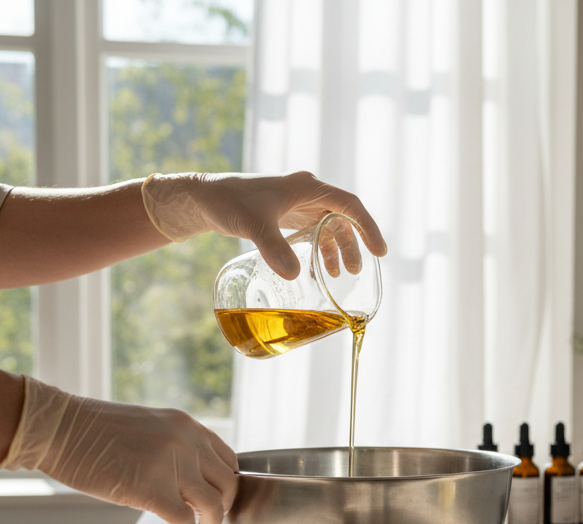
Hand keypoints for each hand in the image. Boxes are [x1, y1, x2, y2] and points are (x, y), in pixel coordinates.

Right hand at [0, 377, 237, 523]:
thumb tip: (191, 481)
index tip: (219, 497)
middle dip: (223, 507)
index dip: (226, 484)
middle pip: (228, 484)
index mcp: (187, 425)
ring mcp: (171, 466)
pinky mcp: (152, 490)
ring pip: (214, 506)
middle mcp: (186, 443)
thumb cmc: (94, 430)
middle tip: (210, 519)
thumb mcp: (150, 427)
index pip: (228, 459)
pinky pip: (185, 520)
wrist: (59, 428)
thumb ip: (176, 447)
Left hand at [141, 171, 386, 279]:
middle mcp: (306, 194)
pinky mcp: (285, 216)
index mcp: (307, 187)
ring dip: (336, 249)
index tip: (379, 251)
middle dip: (353, 245)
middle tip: (357, 271)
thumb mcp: (253, 225)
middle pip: (341, 219)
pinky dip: (319, 250)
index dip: (367, 227)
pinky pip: (312, 232)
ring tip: (339, 275)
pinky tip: (317, 269)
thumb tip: (296, 276)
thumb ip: (274, 248)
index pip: (349, 205)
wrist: (203, 198)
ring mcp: (296, 205)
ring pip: (327, 227)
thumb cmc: (228, 202)